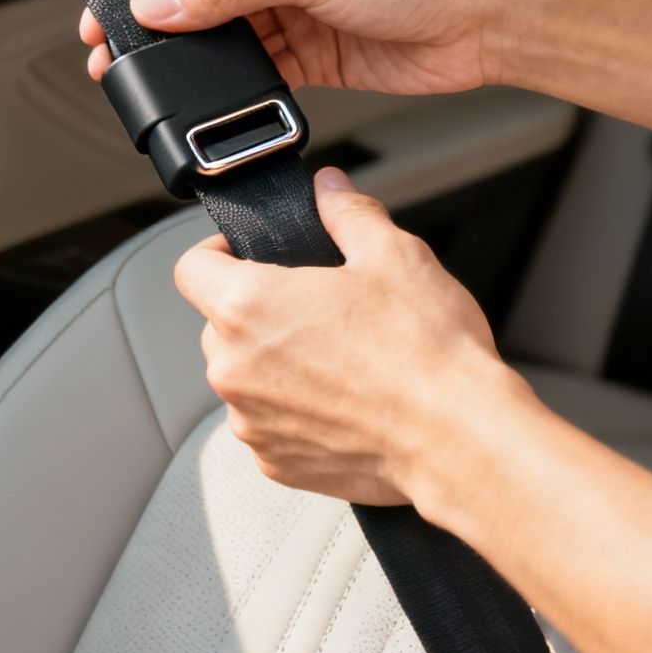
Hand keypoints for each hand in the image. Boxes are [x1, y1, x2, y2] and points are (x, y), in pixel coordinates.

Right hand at [79, 0, 520, 95]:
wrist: (487, 21)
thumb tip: (161, 3)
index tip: (111, 13)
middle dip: (164, 27)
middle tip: (119, 56)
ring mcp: (296, 7)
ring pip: (226, 37)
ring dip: (199, 62)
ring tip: (165, 83)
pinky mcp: (314, 52)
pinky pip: (260, 72)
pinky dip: (240, 89)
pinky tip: (223, 102)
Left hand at [174, 166, 528, 506]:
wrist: (460, 440)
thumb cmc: (428, 351)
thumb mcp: (393, 254)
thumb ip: (347, 212)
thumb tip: (328, 189)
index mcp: (249, 307)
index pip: (191, 267)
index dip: (219, 251)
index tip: (251, 255)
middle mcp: (236, 369)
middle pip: (220, 324)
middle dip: (259, 310)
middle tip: (318, 307)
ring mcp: (253, 422)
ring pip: (245, 377)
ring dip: (275, 363)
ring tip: (341, 358)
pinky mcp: (276, 463)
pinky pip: (268, 423)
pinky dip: (295, 410)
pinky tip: (347, 400)